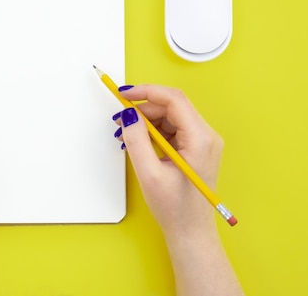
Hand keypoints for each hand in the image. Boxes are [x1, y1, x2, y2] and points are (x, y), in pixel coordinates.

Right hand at [113, 84, 242, 295]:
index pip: (174, 100)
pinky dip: (151, 131)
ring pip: (169, 116)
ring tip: (124, 135)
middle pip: (170, 106)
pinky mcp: (194, 148)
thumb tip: (128, 115)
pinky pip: (171, 129)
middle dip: (142, 109)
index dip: (146, 92)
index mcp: (200, 139)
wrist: (190, 231)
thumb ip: (137, 140)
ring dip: (145, 121)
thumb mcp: (149, 173)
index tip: (123, 94)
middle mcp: (205, 136)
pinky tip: (136, 142)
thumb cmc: (174, 208)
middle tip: (118, 120)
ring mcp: (201, 141)